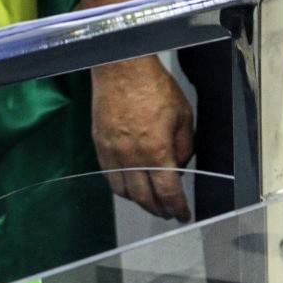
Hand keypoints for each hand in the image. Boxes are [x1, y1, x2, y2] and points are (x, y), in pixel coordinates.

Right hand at [91, 55, 195, 220]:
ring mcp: (111, 150)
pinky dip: (120, 184)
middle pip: (144, 197)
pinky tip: (130, 182)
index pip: (167, 192)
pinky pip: (108, 173)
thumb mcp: (183, 116)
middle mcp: (131, 156)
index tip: (183, 214)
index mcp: (156, 150)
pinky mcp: (99, 142)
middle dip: (158, 209)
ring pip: (122, 190)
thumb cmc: (154, 86)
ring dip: (138, 199)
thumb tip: (178, 167)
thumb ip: (183, 147)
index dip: (177, 208)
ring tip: (149, 200)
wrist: (121, 67)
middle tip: (168, 212)